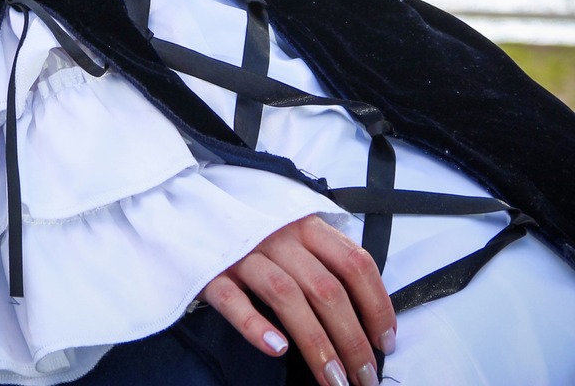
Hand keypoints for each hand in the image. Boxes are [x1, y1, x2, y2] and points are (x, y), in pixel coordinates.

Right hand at [199, 215, 396, 385]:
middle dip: (352, 340)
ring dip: (316, 344)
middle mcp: (278, 235)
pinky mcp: (211, 271)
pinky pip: (234, 300)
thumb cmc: (254, 229)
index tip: (385, 342)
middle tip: (364, 378)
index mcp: (305, 224)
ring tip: (334, 381)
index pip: (354, 263)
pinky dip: (256, 326)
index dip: (376, 304)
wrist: (190, 207)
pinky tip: (277, 349)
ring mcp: (243, 252)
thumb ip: (325, 256)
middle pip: (326, 288)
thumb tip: (366, 310)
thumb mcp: (294, 229)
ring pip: (287, 296)